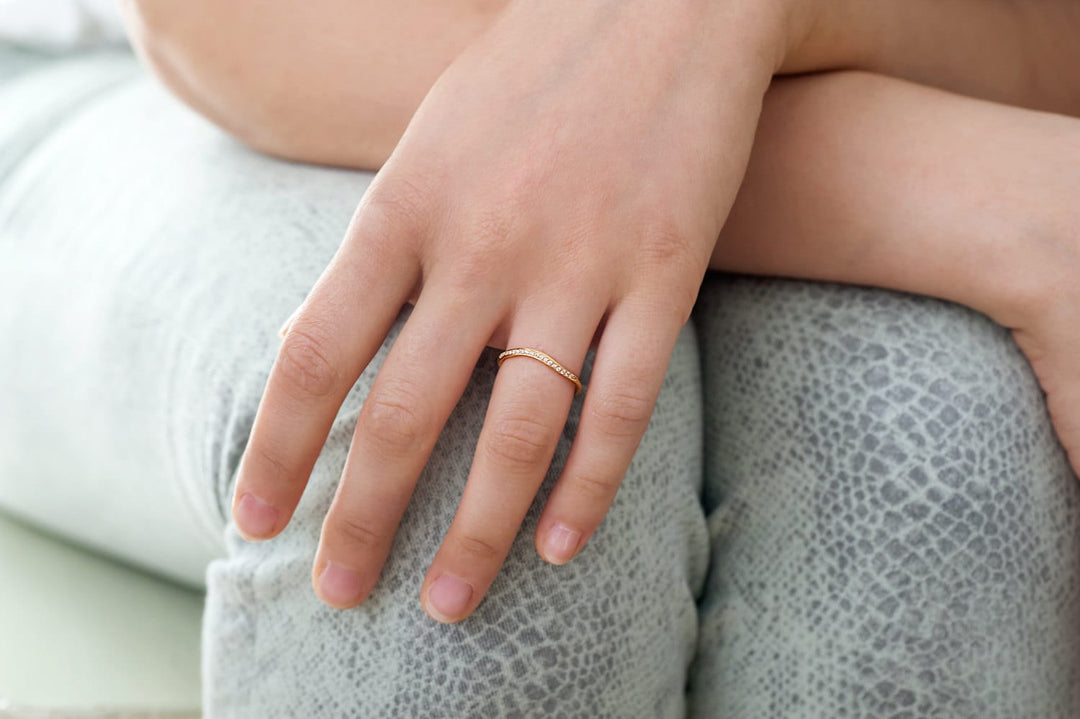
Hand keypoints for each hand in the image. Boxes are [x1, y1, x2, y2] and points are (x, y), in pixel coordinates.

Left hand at [231, 0, 787, 621]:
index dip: (278, 449)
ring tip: (447, 603)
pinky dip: (591, 486)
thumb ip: (391, 240)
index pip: (318, 353)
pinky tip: (561, 545)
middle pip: (403, 415)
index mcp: (406, 205)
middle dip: (361, 519)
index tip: (254, 520)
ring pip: (515, 432)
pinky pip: (624, 405)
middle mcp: (482, 246)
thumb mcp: (431, 137)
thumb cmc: (536, 67)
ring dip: (475, 533)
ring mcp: (577, 265)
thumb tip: (352, 338)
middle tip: (337, 596)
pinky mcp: (663, 276)